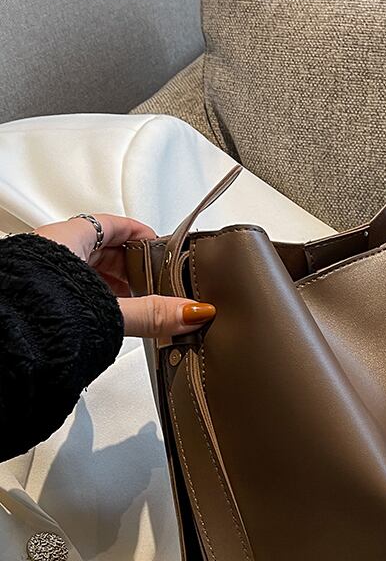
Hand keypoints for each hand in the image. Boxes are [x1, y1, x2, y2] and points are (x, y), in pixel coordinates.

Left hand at [35, 215, 215, 337]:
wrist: (3, 336)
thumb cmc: (38, 307)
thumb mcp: (110, 308)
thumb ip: (153, 312)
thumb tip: (191, 312)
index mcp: (70, 239)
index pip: (114, 224)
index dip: (140, 234)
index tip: (159, 245)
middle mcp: (52, 251)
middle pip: (102, 248)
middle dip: (130, 267)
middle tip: (152, 285)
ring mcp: (41, 273)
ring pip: (85, 270)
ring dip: (110, 287)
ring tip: (131, 308)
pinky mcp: (35, 295)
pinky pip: (72, 289)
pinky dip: (93, 299)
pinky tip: (103, 318)